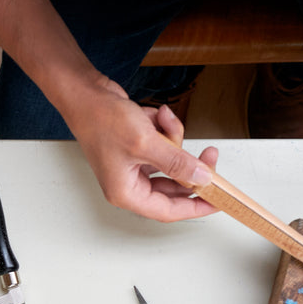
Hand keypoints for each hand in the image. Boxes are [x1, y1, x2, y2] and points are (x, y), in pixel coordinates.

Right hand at [65, 79, 218, 221]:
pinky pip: (164, 145)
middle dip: (190, 165)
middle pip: (173, 185)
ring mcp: (133, 165)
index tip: (217, 201)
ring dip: (174, 139)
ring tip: (164, 120)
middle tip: (209, 155)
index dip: (195, 207)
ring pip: (171, 161)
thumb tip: (201, 177)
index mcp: (126, 192)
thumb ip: (177, 163)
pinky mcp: (137, 148)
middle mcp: (129, 182)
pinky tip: (155, 115)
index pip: (168, 210)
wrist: (85, 93)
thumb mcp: (145, 143)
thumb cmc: (100, 120)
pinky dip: (164, 129)